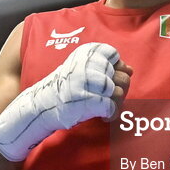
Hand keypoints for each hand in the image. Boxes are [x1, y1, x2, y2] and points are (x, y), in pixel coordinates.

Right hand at [0, 42, 131, 160]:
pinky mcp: (86, 100)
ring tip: (104, 108)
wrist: (39, 106)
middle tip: (106, 98)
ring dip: (115, 104)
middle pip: (121, 76)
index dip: (114, 70)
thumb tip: (130, 70)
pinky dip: (109, 114)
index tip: (105, 79)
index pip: (113, 55)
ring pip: (119, 92)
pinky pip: (111, 107)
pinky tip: (102, 116)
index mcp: (85, 52)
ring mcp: (86, 82)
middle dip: (119, 90)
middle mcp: (86, 64)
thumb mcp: (81, 69)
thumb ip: (105, 66)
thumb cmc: (64, 88)